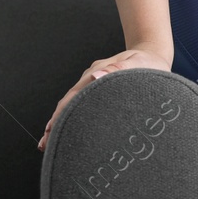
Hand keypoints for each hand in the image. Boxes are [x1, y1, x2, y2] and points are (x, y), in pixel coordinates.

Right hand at [37, 46, 172, 151]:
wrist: (151, 53)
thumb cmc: (149, 63)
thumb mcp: (139, 64)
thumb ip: (119, 68)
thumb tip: (97, 76)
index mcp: (98, 73)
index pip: (74, 96)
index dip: (62, 113)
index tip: (52, 130)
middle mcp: (91, 78)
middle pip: (69, 102)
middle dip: (56, 123)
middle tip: (46, 144)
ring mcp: (93, 83)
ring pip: (73, 104)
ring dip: (62, 122)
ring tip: (50, 143)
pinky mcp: (98, 89)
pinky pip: (82, 104)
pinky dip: (73, 117)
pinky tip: (68, 131)